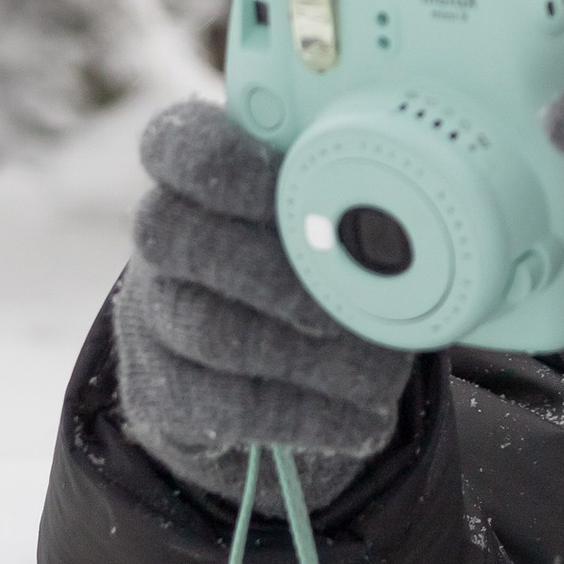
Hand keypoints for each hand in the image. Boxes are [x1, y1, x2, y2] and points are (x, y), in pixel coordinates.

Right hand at [114, 101, 412, 507]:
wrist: (260, 357)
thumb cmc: (310, 255)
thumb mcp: (328, 212)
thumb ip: (347, 195)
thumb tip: (411, 208)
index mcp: (195, 174)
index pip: (175, 143)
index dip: (222, 162)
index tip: (288, 180)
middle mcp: (161, 238)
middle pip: (173, 237)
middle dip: (268, 270)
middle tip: (341, 304)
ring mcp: (152, 317)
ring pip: (208, 330)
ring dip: (307, 358)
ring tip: (381, 375)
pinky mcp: (162, 393)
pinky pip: (220, 406)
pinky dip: (303, 415)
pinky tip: (362, 419)